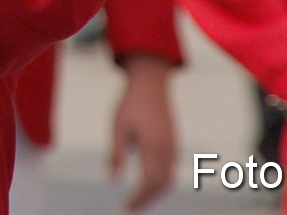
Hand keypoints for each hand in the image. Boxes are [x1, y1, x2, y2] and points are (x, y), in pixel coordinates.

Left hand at [110, 55, 176, 210]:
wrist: (151, 84)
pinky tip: (148, 184)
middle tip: (131, 209)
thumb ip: (117, 154)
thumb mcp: (118, 127)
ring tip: (138, 200)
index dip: (139, 199)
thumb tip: (112, 180)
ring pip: (168, 179)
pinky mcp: (173, 143)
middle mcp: (167, 150)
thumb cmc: (131, 104)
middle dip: (147, 200)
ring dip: (155, 193)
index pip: (149, 183)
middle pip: (161, 185)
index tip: (127, 209)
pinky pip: (170, 170)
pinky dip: (161, 182)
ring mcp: (173, 147)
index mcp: (153, 147)